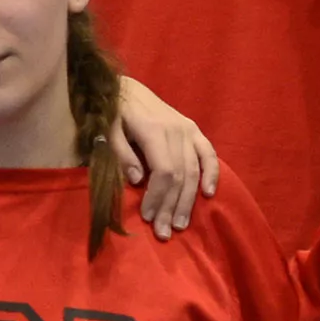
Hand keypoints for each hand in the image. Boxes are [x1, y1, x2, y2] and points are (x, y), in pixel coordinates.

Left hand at [112, 76, 217, 237]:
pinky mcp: (193, 130)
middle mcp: (176, 130)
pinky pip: (208, 153)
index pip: (164, 172)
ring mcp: (188, 130)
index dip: (158, 197)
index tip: (148, 217)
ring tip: (181, 224)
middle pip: (180, 175)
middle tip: (164, 233)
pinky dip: (211, 173)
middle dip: (172, 207)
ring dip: (188, 200)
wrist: (125, 87)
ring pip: (194, 170)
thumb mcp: (108, 130)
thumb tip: (136, 180)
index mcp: (154, 131)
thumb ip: (121, 154)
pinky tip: (208, 194)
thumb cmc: (112, 112)